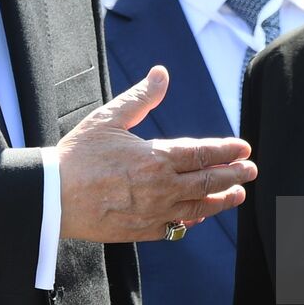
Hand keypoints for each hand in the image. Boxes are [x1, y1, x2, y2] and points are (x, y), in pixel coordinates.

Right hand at [57, 66, 256, 241]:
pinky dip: (193, 219)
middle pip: (208, 181)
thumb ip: (141, 97)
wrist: (52, 197)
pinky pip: (176, 226)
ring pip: (198, 207)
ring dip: (221, 200)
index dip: (226, 151)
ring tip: (238, 195)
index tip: (244, 148)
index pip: (202, 153)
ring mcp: (154, 212)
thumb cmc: (77, 155)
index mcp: (156, 157)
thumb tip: (162, 73)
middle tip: (251, 170)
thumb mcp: (109, 118)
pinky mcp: (142, 231)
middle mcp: (161, 187)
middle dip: (233, 175)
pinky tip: (201, 215)